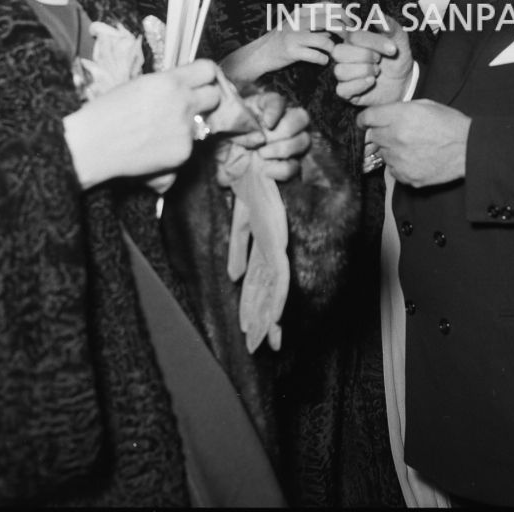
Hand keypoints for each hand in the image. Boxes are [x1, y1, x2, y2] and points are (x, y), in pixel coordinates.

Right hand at [64, 59, 220, 188]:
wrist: (91, 145)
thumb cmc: (107, 112)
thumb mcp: (140, 85)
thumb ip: (168, 84)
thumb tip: (186, 86)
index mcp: (171, 81)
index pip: (208, 69)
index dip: (206, 76)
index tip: (202, 81)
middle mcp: (183, 103)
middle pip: (215, 96)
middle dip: (205, 100)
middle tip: (189, 106)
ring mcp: (186, 129)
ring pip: (203, 123)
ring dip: (190, 125)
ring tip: (162, 131)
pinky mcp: (183, 152)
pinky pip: (189, 146)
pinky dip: (177, 147)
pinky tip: (156, 148)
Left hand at [215, 94, 310, 186]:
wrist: (217, 166)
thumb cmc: (220, 140)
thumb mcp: (218, 126)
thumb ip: (228, 119)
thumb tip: (240, 120)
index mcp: (262, 108)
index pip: (279, 101)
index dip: (277, 110)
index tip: (267, 123)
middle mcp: (279, 123)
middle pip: (301, 117)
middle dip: (286, 129)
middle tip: (265, 140)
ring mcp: (286, 144)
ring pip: (304, 140)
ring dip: (284, 148)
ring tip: (262, 154)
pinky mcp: (286, 165)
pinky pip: (295, 166)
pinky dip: (281, 169)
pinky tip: (265, 170)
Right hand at [219, 7, 351, 85]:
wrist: (261, 53)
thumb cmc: (284, 39)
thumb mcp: (298, 23)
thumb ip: (316, 20)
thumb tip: (342, 20)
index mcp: (301, 12)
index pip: (328, 7)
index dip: (344, 14)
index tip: (351, 23)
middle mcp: (297, 21)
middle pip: (329, 22)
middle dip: (344, 31)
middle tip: (349, 39)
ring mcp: (293, 36)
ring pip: (325, 40)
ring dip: (333, 48)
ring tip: (333, 52)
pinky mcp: (291, 52)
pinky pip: (316, 56)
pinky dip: (323, 59)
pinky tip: (323, 61)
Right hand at [227, 164, 290, 352]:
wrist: (254, 168)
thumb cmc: (252, 191)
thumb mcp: (241, 224)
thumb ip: (238, 250)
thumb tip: (233, 278)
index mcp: (262, 251)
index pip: (256, 288)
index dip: (253, 310)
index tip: (250, 332)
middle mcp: (271, 253)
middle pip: (267, 294)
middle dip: (265, 321)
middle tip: (265, 346)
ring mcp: (276, 248)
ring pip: (275, 291)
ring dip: (270, 316)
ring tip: (268, 338)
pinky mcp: (278, 241)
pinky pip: (279, 275)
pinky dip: (277, 296)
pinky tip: (278, 313)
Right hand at [332, 16, 413, 105]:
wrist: (405, 81)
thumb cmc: (397, 57)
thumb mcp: (399, 39)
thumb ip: (388, 25)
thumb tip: (376, 13)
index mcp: (353, 39)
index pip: (352, 36)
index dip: (373, 42)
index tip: (393, 48)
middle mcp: (345, 55)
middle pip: (338, 52)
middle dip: (365, 56)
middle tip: (379, 60)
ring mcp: (344, 74)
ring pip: (340, 71)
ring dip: (364, 71)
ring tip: (376, 72)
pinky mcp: (346, 92)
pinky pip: (342, 89)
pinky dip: (359, 85)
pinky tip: (372, 82)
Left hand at [359, 99, 469, 187]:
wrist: (469, 149)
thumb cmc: (450, 124)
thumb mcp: (425, 105)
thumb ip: (400, 109)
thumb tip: (383, 116)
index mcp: (400, 116)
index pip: (368, 117)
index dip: (365, 119)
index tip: (366, 122)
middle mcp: (396, 138)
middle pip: (374, 136)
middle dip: (382, 133)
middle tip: (398, 133)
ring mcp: (400, 160)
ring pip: (383, 154)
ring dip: (391, 150)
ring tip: (412, 147)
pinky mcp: (406, 176)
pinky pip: (393, 170)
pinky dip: (399, 165)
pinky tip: (415, 158)